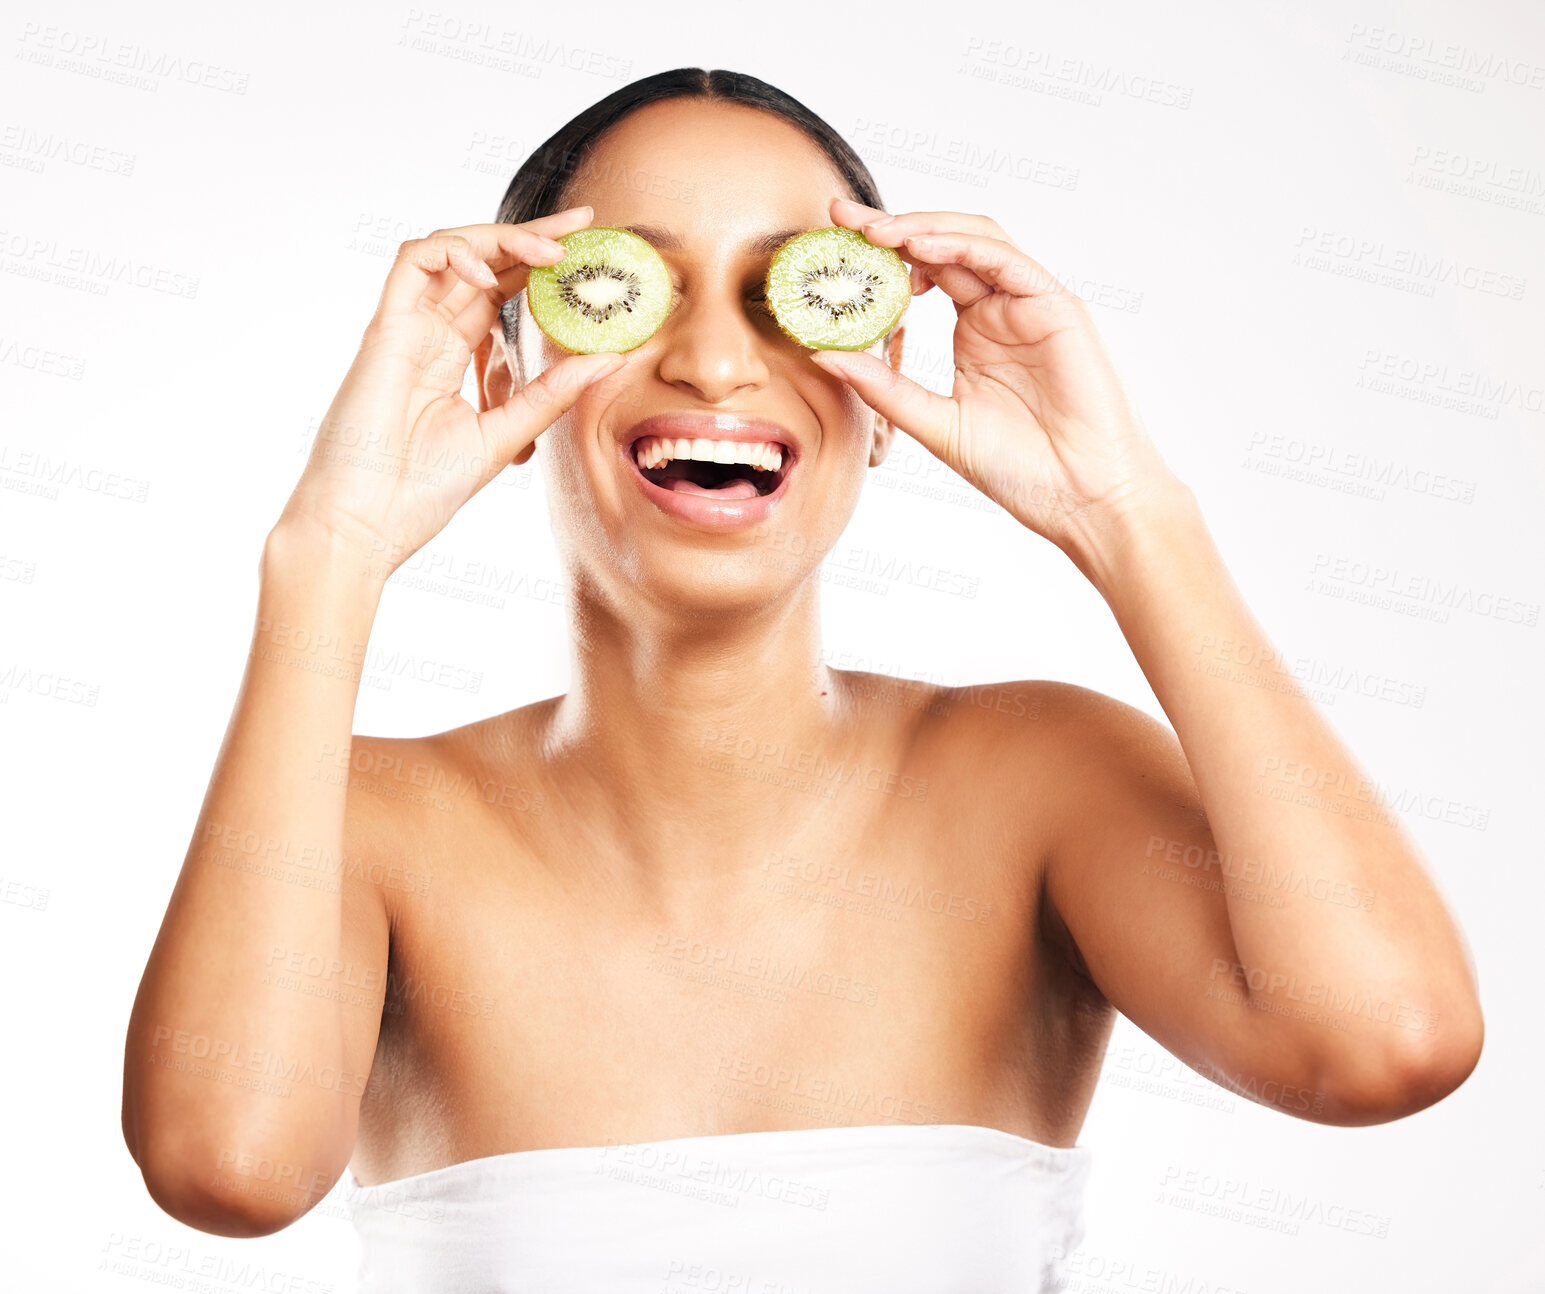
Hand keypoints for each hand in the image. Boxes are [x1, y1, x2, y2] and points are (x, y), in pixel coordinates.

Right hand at [278, 208, 624, 578]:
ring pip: (450, 250)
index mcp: (455, 357)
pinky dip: (453, 253)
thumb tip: (610, 359)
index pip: (502, 292)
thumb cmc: (421, 490)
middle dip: (533, 237)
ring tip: (551, 252)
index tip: (589, 253)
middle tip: (582, 225)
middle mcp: (430, 334)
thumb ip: (551, 395)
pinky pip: (413, 264)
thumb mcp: (505, 436)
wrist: (366, 524)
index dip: (540, 267)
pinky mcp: (384, 330)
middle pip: (483, 263)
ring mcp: (406, 328)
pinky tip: (490, 272)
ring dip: (502, 240)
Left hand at [813, 198, 1183, 553]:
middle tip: (841, 215)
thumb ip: (883, 387)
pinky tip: (920, 248)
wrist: (1080, 499)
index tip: (831, 241)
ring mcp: (1030, 304)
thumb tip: (821, 354)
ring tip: (873, 230)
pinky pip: (1006, 262)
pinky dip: (962, 247)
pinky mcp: (1057, 307)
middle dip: (892, 225)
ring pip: (975, 241)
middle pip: (944, 245)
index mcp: (974, 331)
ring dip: (923, 228)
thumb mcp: (934, 423)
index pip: (923, 271)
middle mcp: (1001, 309)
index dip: (879, 252)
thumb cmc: (1020, 471)